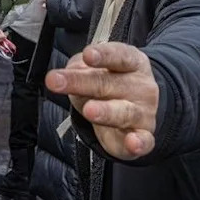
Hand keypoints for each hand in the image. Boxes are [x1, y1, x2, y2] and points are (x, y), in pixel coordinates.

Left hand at [46, 43, 158, 160]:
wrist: (135, 112)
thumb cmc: (112, 86)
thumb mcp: (94, 71)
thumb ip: (80, 69)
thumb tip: (68, 74)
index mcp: (131, 63)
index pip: (118, 56)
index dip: (103, 55)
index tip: (87, 55)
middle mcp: (140, 86)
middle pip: (108, 83)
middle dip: (80, 82)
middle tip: (55, 81)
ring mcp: (143, 112)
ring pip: (124, 112)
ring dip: (106, 112)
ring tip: (89, 110)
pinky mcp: (144, 136)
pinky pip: (144, 141)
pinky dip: (140, 143)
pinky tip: (133, 144)